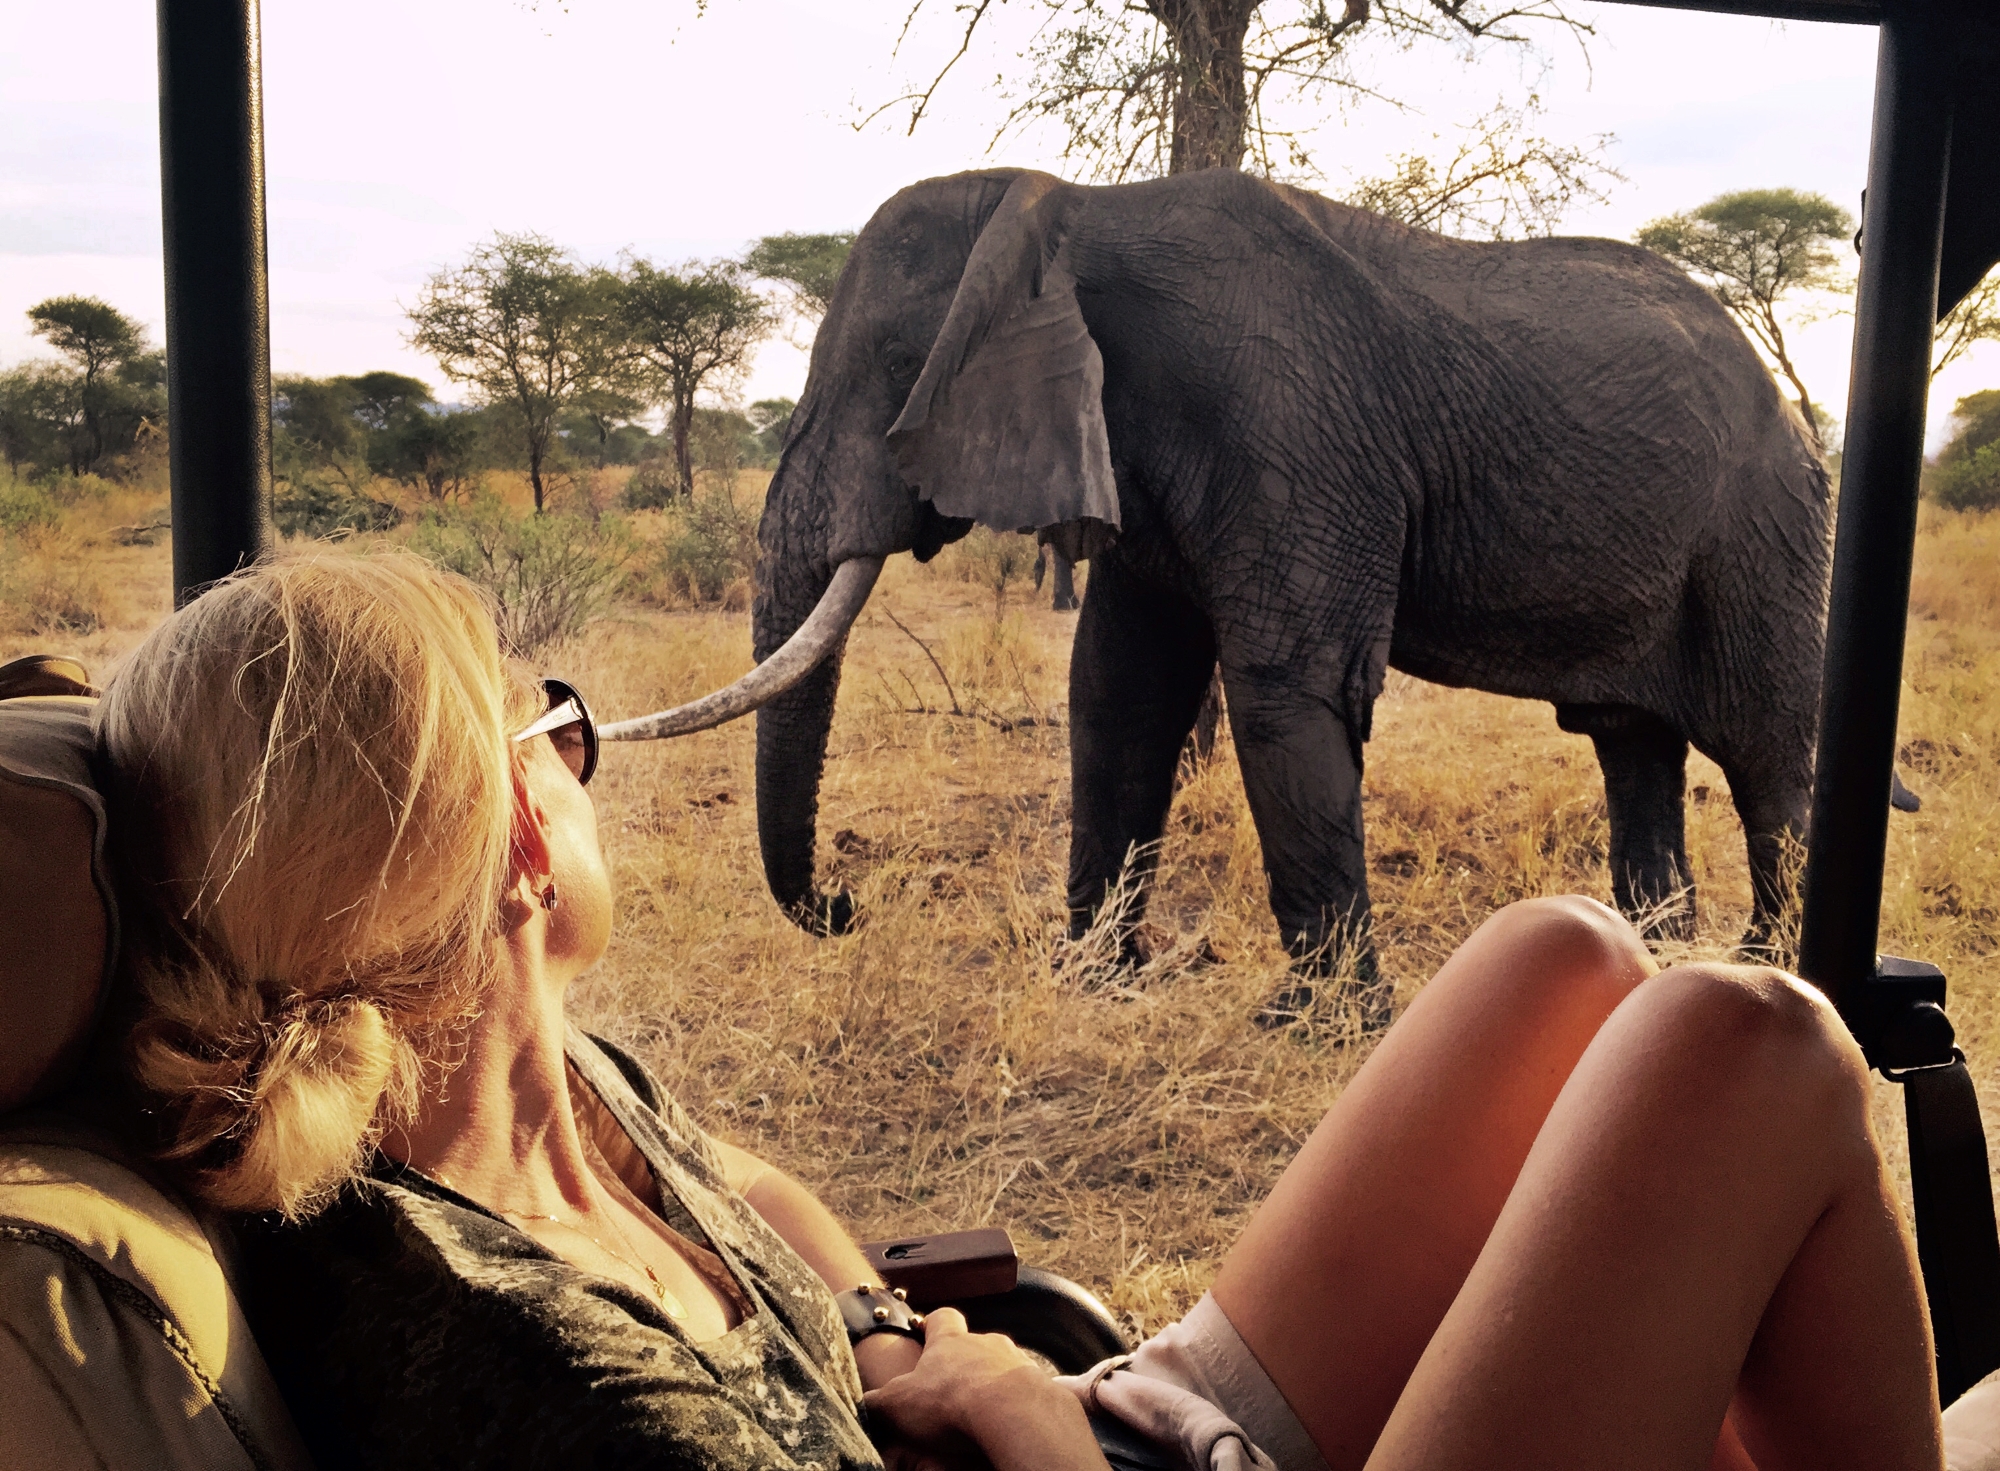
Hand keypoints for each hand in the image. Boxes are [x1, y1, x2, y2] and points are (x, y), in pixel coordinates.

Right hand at [862, 1310, 1106, 1470]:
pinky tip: (1008, 1423)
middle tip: (954, 1388)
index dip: (935, 1327)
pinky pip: (1028, 1392)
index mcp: (951, 1341)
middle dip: (967, 1362)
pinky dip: (1018, 1404)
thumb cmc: (953, 1401)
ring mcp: (1017, 1361)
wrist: (1012, 1411)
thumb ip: (877, 1403)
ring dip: (995, 1382)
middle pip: (977, 1342)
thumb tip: (861, 1406)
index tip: (928, 1338)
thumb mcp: (899, 1404)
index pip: (943, 1318)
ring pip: (1004, 1365)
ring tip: (984, 1410)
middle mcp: (986, 1343)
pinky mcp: (1040, 1387)